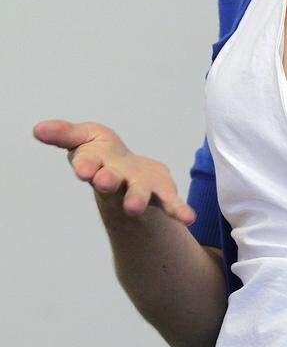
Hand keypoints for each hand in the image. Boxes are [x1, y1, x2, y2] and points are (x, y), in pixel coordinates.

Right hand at [33, 119, 195, 224]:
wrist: (129, 173)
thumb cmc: (104, 153)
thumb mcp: (84, 136)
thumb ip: (65, 134)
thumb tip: (38, 128)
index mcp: (96, 164)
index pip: (88, 163)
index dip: (86, 166)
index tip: (84, 169)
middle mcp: (115, 180)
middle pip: (110, 182)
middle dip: (108, 182)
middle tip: (105, 181)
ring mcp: (137, 189)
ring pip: (136, 195)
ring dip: (136, 199)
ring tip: (135, 206)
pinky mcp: (159, 193)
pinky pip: (169, 203)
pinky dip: (178, 210)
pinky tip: (189, 219)